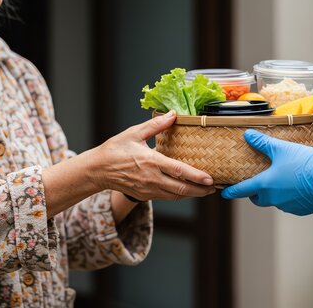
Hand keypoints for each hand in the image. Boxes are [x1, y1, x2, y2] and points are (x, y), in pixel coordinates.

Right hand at [91, 111, 215, 200]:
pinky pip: (167, 197)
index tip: (210, 179)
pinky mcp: (145, 195)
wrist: (98, 170)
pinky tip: (188, 191)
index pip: (179, 171)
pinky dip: (180, 195)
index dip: (196, 177)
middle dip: (201, 190)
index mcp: (151, 161)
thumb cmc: (114, 150)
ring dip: (192, 195)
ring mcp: (148, 189)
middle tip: (215, 187)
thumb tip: (172, 114)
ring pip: (176, 196)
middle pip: (182, 189)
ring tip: (206, 190)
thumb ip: (156, 125)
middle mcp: (152, 179)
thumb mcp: (134, 133)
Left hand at [221, 130, 312, 215]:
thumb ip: (263, 143)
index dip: (231, 191)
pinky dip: (289, 195)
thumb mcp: (282, 149)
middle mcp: (274, 198)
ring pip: (274, 200)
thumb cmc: (307, 163)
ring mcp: (288, 206)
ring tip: (280, 178)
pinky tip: (297, 184)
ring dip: (274, 192)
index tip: (224, 192)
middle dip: (254, 192)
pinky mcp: (302, 209)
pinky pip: (290, 202)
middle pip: (257, 198)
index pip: (242, 190)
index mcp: (265, 185)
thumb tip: (247, 135)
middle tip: (255, 182)